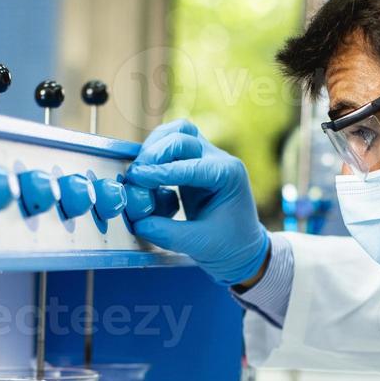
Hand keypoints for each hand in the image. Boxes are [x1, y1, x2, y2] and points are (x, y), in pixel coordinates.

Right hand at [124, 119, 269, 285]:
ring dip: (155, 146)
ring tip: (140, 170)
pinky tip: (148, 173)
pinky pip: (174, 144)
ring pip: (178, 132)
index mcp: (227, 175)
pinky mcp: (196, 161)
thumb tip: (137, 222)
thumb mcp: (198, 244)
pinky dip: (158, 153)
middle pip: (183, 138)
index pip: (189, 166)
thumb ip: (167, 233)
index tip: (136, 178)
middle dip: (156, 154)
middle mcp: (219, 160)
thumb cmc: (228, 246)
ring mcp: (208, 157)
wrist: (243, 248)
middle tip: (136, 176)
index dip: (159, 172)